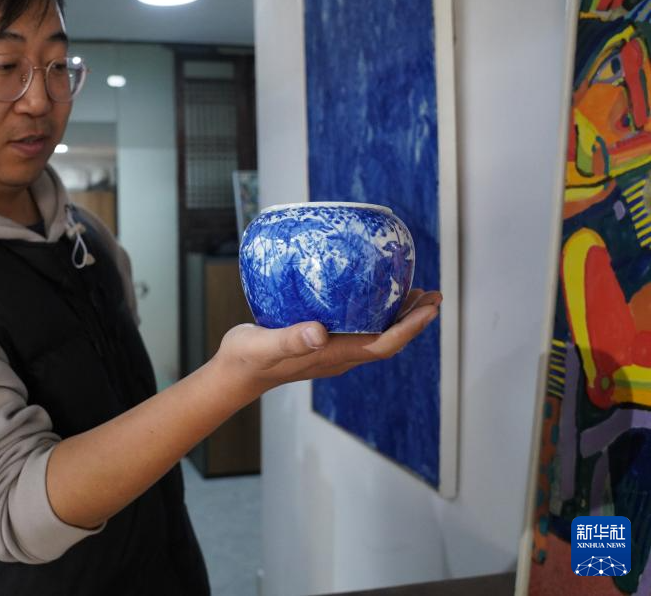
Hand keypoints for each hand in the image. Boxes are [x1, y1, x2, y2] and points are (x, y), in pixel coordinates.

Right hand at [212, 289, 441, 398]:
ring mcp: (331, 351)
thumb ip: (290, 339)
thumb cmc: (247, 358)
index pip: (383, 344)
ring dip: (398, 317)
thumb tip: (319, 332)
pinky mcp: (321, 344)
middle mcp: (338, 356)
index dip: (411, 328)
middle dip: (414, 320)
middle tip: (433, 294)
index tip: (430, 308)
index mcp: (331, 355)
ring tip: (413, 293)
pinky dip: (375, 314)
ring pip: (376, 336)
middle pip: (388, 340)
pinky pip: (359, 330)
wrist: (234, 373)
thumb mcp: (264, 345)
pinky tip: (370, 296)